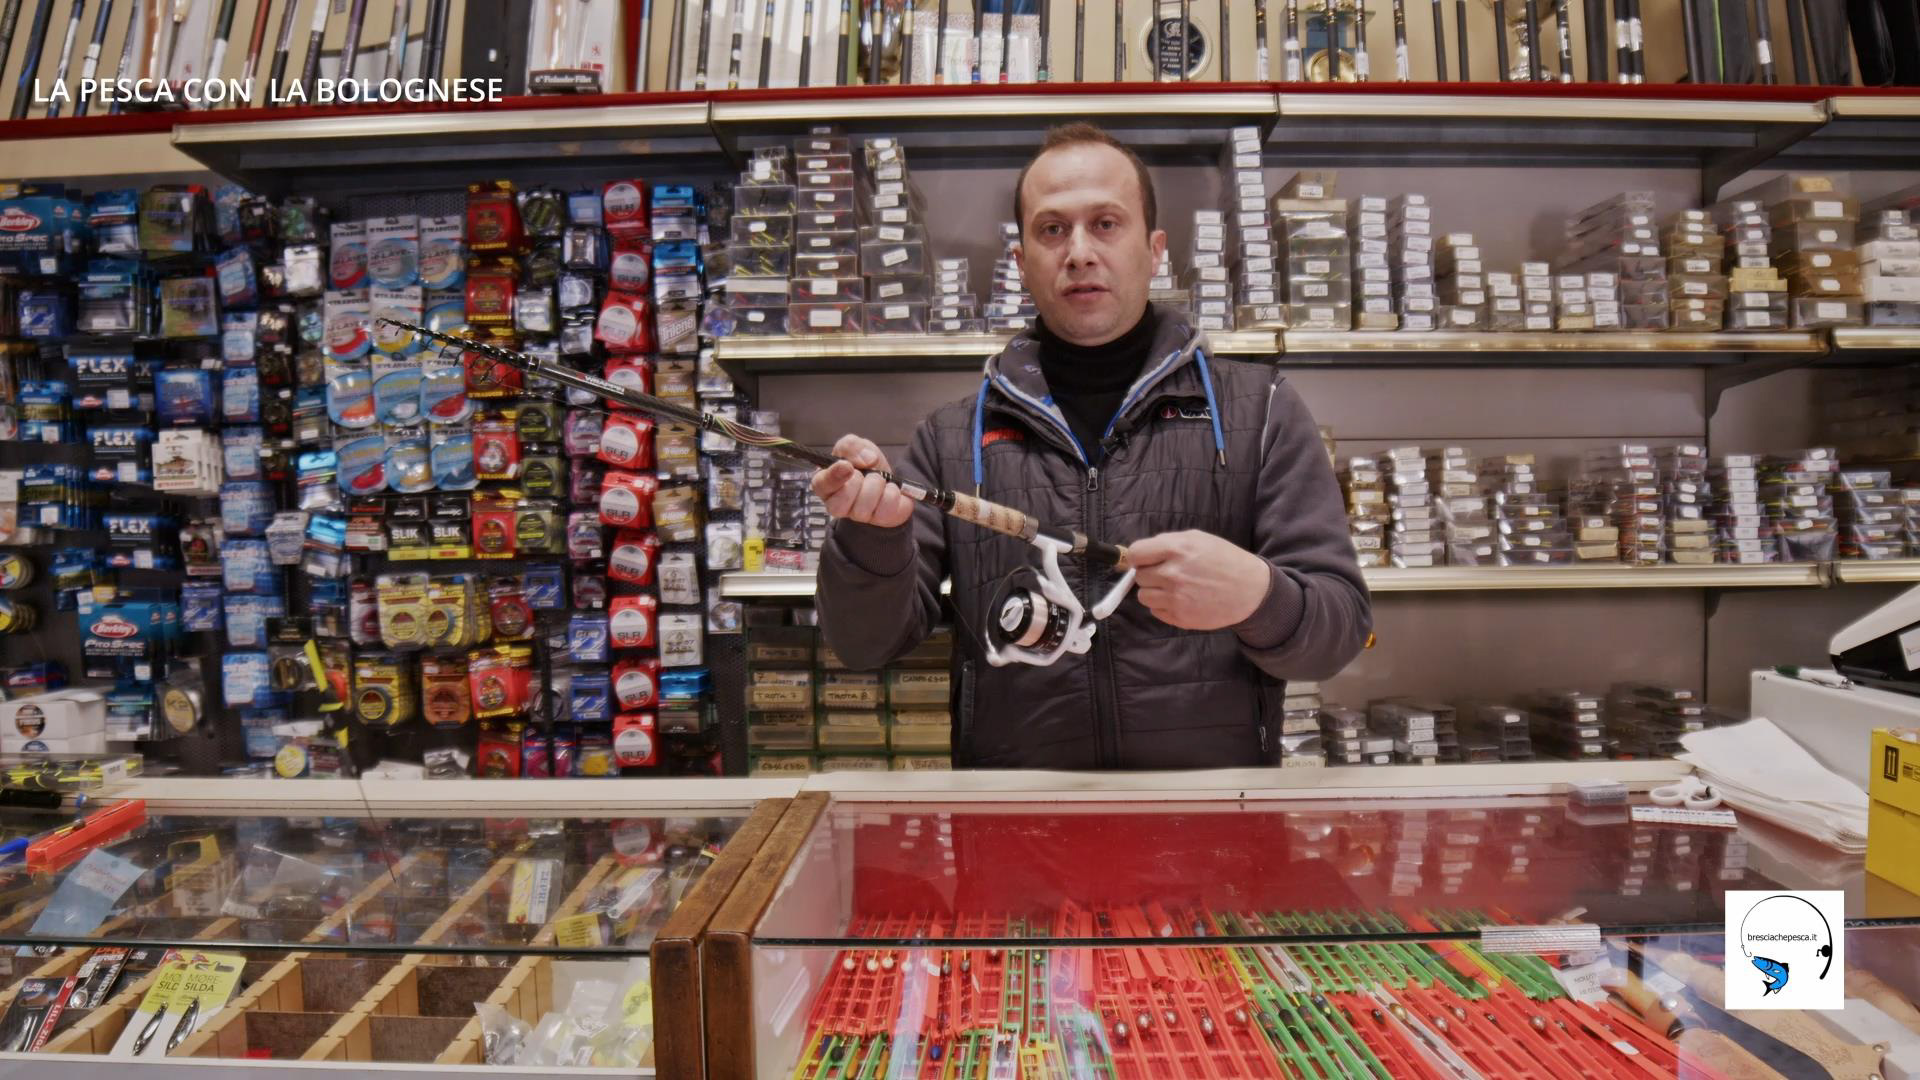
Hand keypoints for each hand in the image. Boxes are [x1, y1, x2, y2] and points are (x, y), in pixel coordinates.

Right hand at [810, 435, 914, 528]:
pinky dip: (892, 493)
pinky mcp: (879, 520)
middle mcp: (837, 504)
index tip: (847, 466)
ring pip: (866, 503)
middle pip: (845, 496)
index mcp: (827, 483)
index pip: (820, 484)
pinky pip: (886, 507)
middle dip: (862, 479)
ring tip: (877, 482)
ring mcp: (857, 516)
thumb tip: (866, 458)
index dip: (834, 476)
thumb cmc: (867, 465)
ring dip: (878, 485)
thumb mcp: (856, 447)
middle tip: (865, 474)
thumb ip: (852, 446)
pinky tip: (888, 491)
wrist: (890, 479)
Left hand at [1128, 530, 1271, 630]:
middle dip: (1150, 574)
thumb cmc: (1225, 560)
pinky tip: (1181, 599)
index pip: (1136, 554)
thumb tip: (1142, 553)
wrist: (1251, 590)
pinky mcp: (1180, 618)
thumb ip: (1168, 542)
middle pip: (1139, 576)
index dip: (1139, 557)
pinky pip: (1156, 611)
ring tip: (1174, 587)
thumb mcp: (1198, 538)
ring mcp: (1175, 598)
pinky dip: (1163, 606)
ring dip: (1154, 591)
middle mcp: (1172, 574)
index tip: (1145, 560)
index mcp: (1176, 549)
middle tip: (1168, 573)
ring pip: (1143, 596)